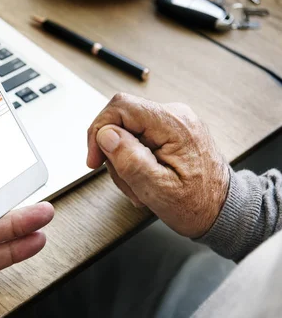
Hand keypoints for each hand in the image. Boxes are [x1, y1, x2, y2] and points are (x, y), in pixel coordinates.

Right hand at [87, 93, 228, 238]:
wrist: (223, 210)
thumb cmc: (198, 205)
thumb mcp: (157, 190)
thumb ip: (130, 160)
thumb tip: (105, 134)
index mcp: (174, 124)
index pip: (121, 106)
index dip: (99, 130)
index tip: (94, 159)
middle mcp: (175, 115)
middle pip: (121, 119)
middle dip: (113, 152)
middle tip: (125, 181)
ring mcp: (173, 122)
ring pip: (126, 130)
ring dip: (124, 160)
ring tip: (139, 186)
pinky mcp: (169, 131)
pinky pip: (137, 137)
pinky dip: (133, 159)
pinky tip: (144, 178)